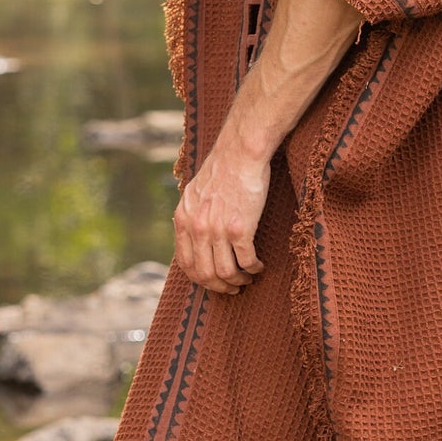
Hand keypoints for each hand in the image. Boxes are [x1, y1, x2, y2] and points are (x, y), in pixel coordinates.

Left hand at [173, 142, 269, 294]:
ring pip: (226, 272)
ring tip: (247, 278)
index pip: (186, 263)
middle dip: (220, 286)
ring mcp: (217, 229)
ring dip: (238, 281)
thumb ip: (192, 217)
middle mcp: (197, 227)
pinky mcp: (240, 228)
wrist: (240, 153)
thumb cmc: (223, 169)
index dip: (200, 279)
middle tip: (232, 288)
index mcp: (183, 219)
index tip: (212, 282)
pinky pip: (245, 260)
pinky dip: (253, 268)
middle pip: (205, 273)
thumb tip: (193, 238)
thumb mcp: (194, 193)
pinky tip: (258, 266)